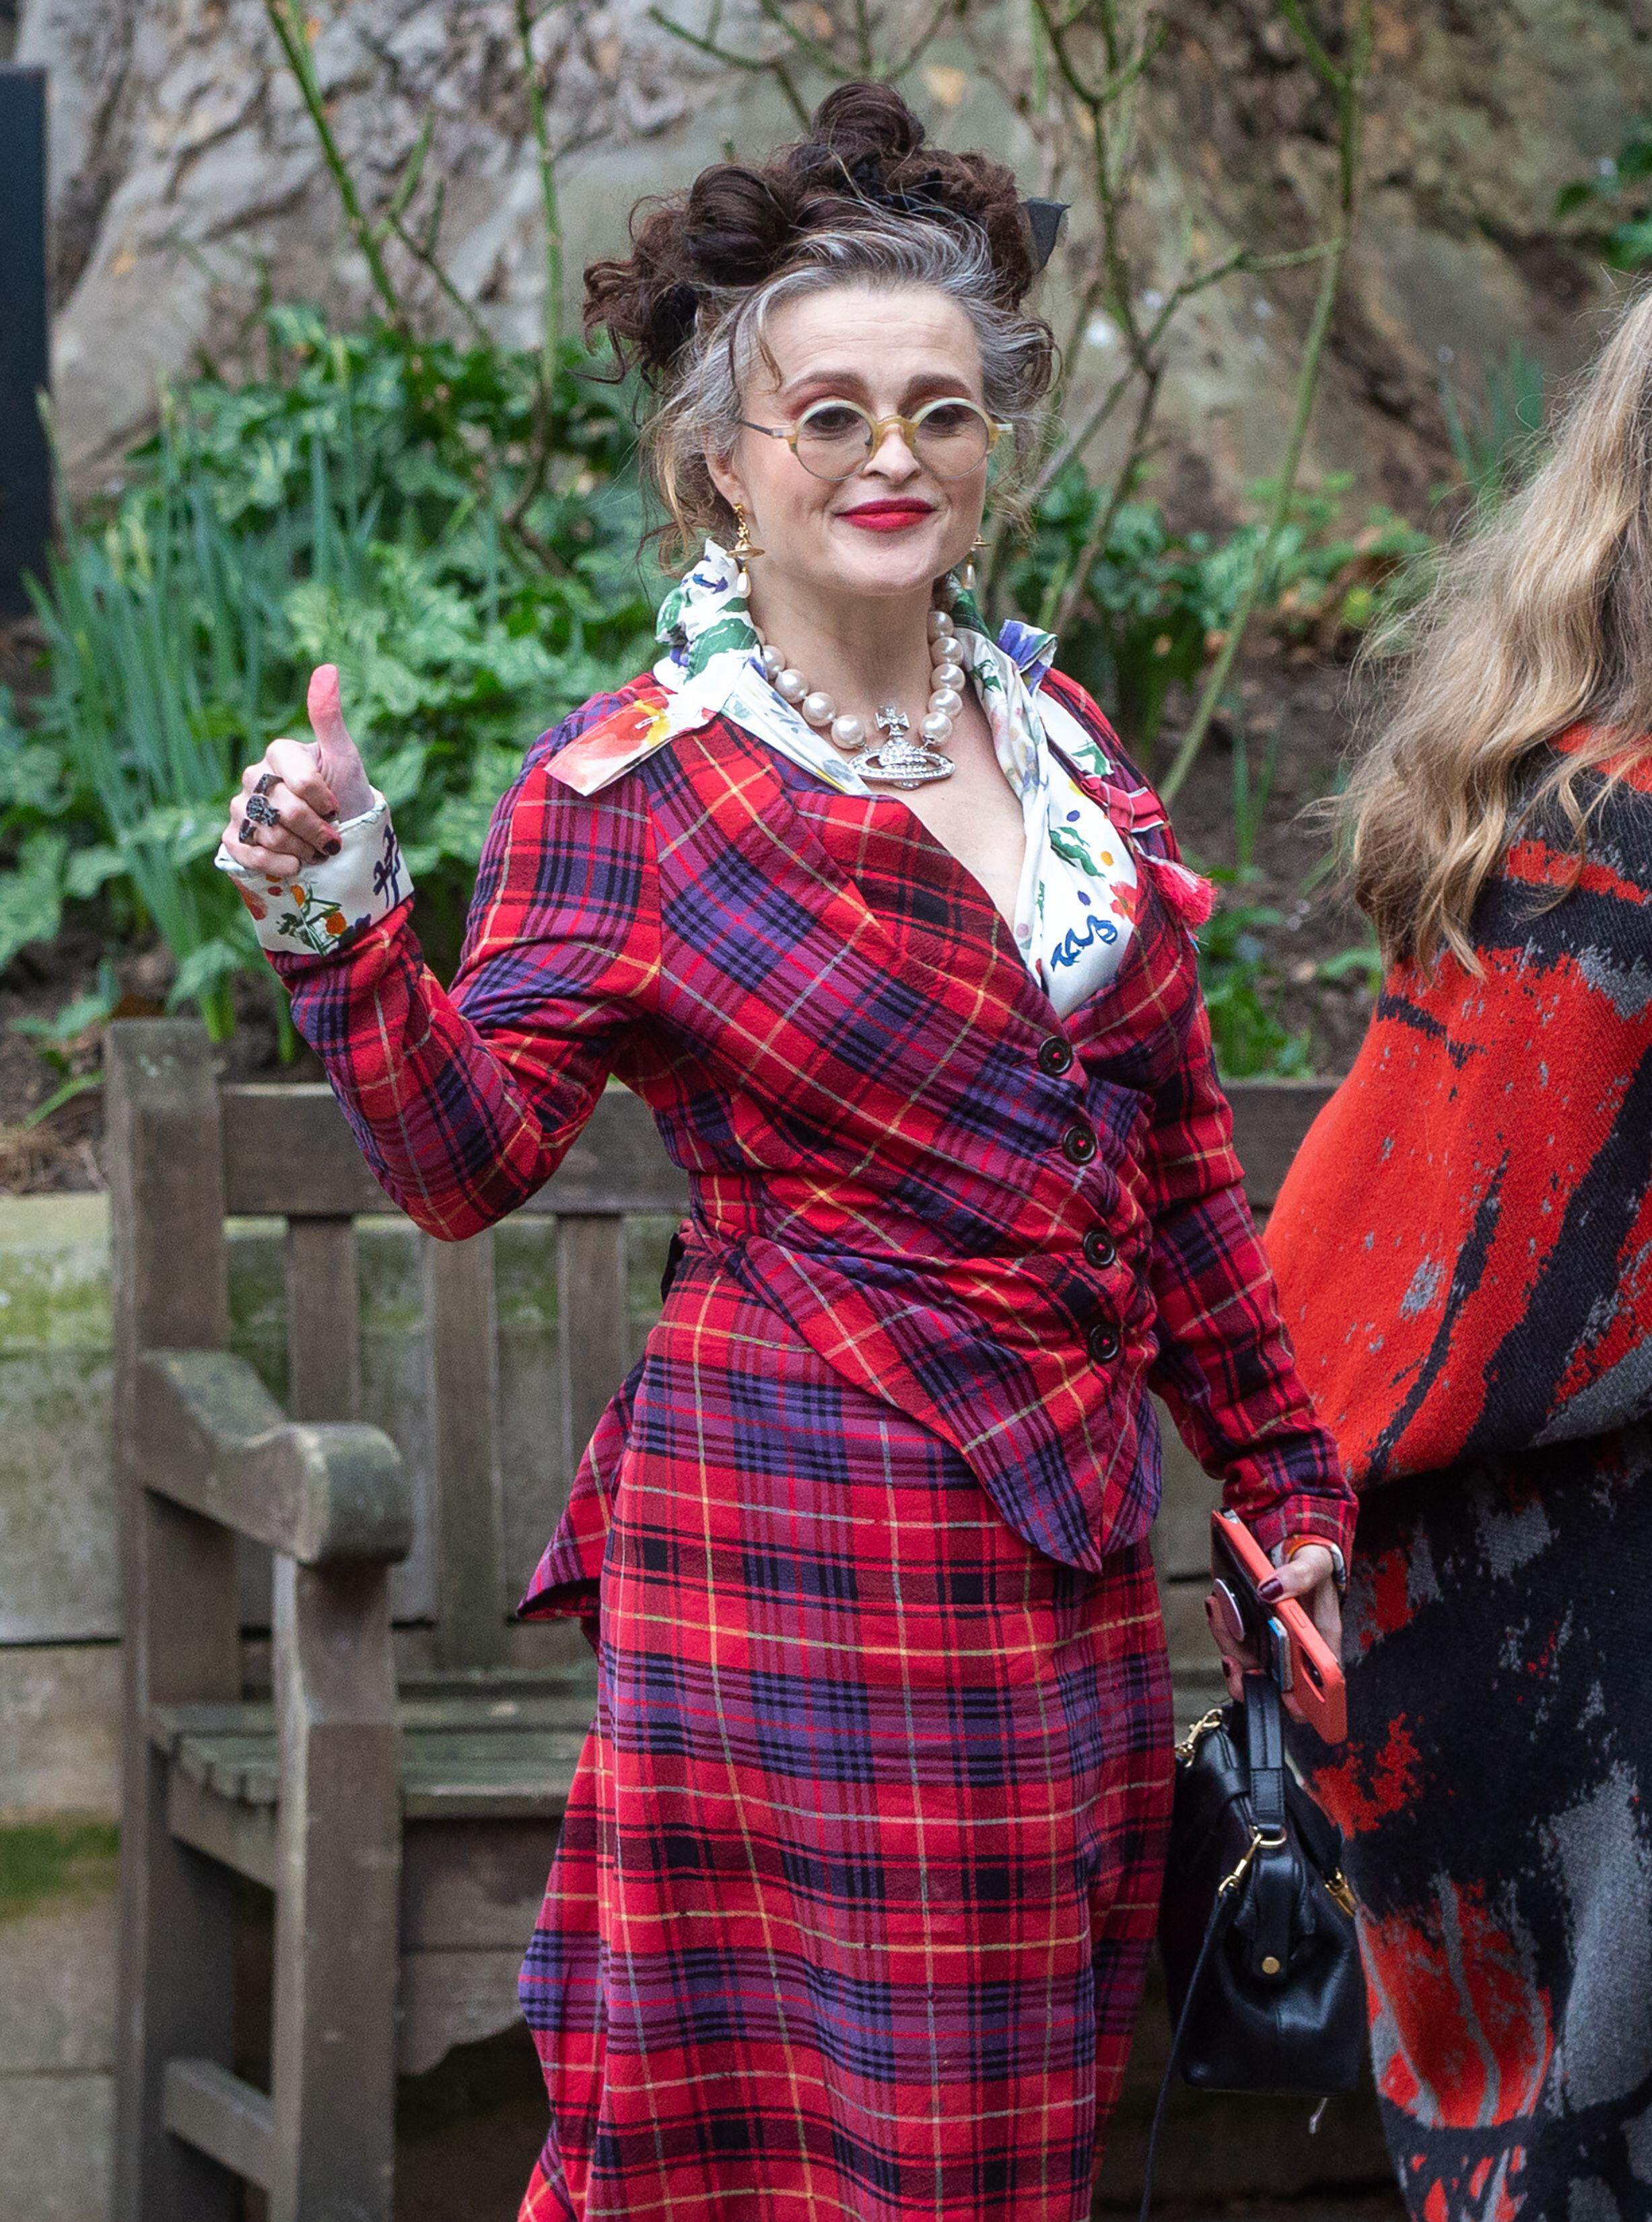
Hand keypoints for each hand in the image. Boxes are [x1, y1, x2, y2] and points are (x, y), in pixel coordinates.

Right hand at [219, 665, 374, 879]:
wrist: (340, 841)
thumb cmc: (345, 796)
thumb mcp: (344, 757)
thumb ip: (328, 718)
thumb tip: (327, 667)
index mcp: (279, 755)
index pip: (295, 778)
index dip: (320, 799)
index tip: (336, 807)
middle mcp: (254, 778)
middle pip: (282, 810)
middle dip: (315, 831)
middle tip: (331, 839)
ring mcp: (241, 808)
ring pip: (266, 833)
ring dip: (300, 850)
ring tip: (315, 850)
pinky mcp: (234, 839)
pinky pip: (244, 852)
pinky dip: (273, 865)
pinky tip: (294, 868)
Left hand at [1204, 1541, 1341, 1726]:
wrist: (1293, 1544)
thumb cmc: (1314, 1562)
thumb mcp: (1315, 1562)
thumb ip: (1299, 1575)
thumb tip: (1272, 1589)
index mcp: (1321, 1642)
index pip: (1320, 1688)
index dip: (1305, 1704)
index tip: (1287, 1700)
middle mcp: (1295, 1650)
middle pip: (1272, 1682)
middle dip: (1247, 1677)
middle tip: (1231, 1660)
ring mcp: (1269, 1641)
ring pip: (1244, 1660)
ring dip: (1227, 1641)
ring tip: (1219, 1607)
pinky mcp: (1248, 1627)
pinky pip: (1231, 1637)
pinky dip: (1221, 1623)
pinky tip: (1217, 1601)